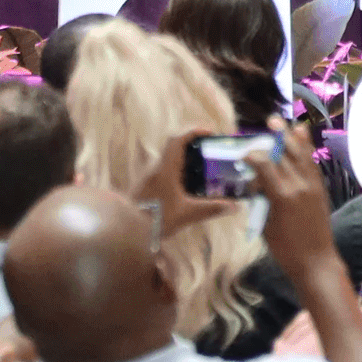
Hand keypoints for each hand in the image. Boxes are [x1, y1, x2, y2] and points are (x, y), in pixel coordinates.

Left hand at [132, 125, 242, 241]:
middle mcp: (155, 167)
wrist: (127, 229)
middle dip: (191, 143)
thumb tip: (233, 207)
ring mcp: (148, 175)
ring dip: (184, 157)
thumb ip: (211, 209)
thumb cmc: (157, 219)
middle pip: (173, 146)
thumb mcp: (187, 214)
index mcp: (165, 169)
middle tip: (209, 149)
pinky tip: (187, 184)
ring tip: (202, 166)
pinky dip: (177, 168)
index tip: (210, 132)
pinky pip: (164, 168)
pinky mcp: (145, 183)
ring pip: (168, 157)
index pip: (178, 140)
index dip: (194, 132)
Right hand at [252, 117, 340, 284]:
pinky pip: (312, 163)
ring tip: (286, 123)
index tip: (245, 153)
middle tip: (269, 122)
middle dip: (275, 137)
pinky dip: (306, 148)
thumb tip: (256, 184)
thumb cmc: (285, 249)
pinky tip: (302, 137)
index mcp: (281, 196)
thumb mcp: (266, 225)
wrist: (316, 262)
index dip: (253, 155)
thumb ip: (261, 200)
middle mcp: (298, 186)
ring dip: (293, 137)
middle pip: (284, 154)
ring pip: (302, 154)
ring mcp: (312, 186)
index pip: (265, 165)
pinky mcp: (320, 189)